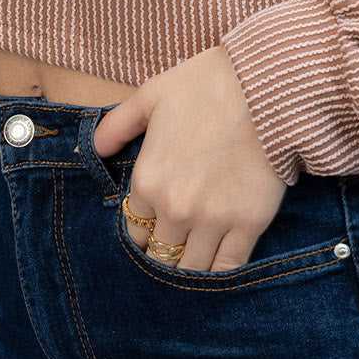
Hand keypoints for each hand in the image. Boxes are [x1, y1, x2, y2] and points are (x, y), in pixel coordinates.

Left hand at [93, 45, 286, 271]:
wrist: (264, 86)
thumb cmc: (205, 85)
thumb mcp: (150, 96)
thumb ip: (116, 126)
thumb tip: (94, 149)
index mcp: (147, 181)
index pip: (134, 228)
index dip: (142, 228)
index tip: (153, 226)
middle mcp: (175, 209)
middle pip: (160, 254)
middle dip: (163, 252)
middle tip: (172, 248)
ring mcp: (213, 220)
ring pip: (191, 268)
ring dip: (187, 268)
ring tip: (192, 262)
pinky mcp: (249, 224)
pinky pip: (229, 267)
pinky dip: (220, 273)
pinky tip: (217, 266)